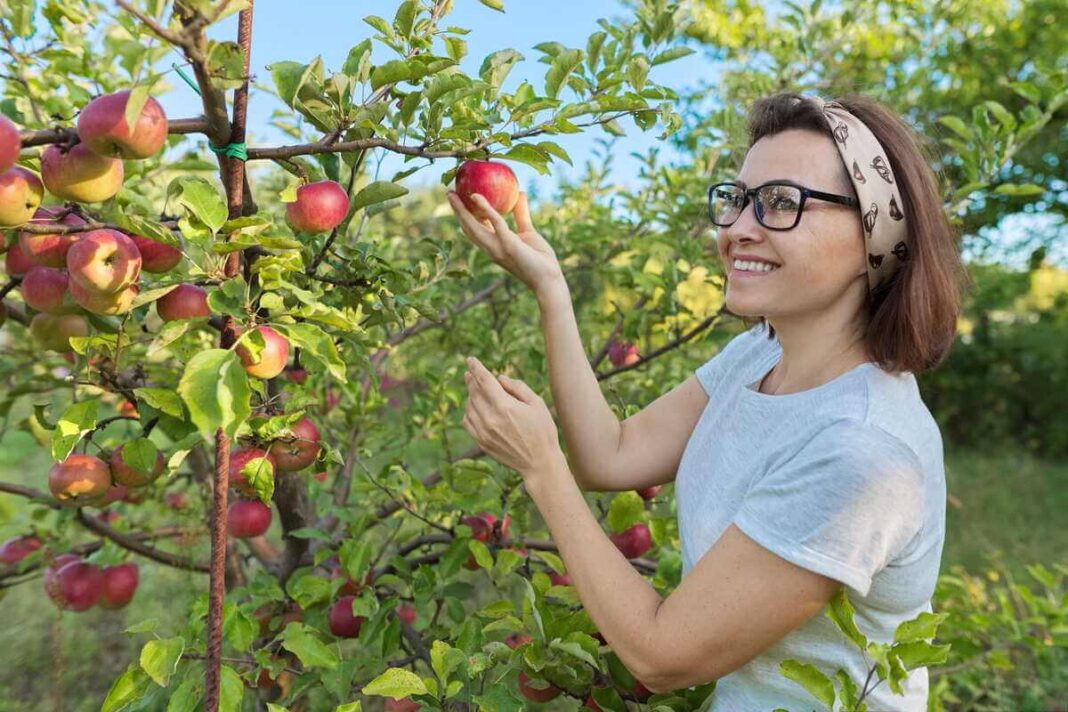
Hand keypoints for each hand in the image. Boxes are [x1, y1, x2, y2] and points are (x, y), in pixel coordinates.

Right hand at [447, 190, 564, 295]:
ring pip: (473, 226)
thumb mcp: (527, 232)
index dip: (464, 216)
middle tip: (449, 193)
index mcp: (494, 246)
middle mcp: (491, 248)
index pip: (474, 230)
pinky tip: (476, 196)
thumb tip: (520, 193)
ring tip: (452, 194)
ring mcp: (497, 247)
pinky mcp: (508, 244)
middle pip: (467, 228)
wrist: (549, 278)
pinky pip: (495, 222)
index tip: (458, 200)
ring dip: (460, 210)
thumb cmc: (539, 258)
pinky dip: (485, 208)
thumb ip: (521, 214)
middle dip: (456, 211)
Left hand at [462, 356, 563, 480]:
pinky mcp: (481, 442)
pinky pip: (467, 421)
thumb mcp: (537, 404)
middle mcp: (491, 418)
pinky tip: (475, 409)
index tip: (470, 359)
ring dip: (471, 396)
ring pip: (469, 407)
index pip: (484, 380)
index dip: (476, 367)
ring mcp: (484, 432)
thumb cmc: (543, 431)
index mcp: (505, 406)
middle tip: (470, 373)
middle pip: (474, 392)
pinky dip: (469, 412)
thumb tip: (499, 379)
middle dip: (472, 380)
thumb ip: (517, 387)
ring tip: (477, 392)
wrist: (539, 463)